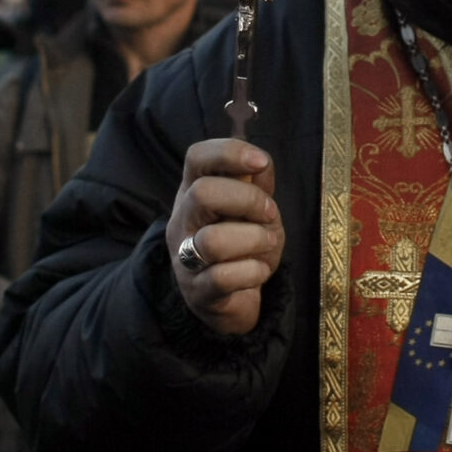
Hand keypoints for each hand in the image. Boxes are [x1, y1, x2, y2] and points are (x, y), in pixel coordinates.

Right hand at [168, 138, 284, 334]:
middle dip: (247, 200)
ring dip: (254, 239)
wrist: (230, 299)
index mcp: (193, 192)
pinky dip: (252, 272)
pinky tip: (259, 271)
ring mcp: (185, 258)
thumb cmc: (242, 245)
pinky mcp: (198, 292)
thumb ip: (256, 184)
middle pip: (202, 194)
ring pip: (212, 241)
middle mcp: (182, 222)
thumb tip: (261, 163)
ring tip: (267, 244)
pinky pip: (223, 278)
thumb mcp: (253, 209)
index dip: (228, 152)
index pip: (196, 158)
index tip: (260, 162)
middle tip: (269, 214)